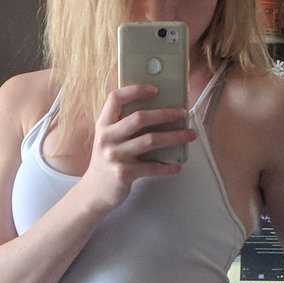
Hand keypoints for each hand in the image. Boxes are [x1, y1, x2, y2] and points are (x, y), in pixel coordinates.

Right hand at [78, 83, 195, 213]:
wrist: (94, 192)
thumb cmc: (107, 162)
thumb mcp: (109, 139)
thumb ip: (124, 125)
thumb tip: (158, 113)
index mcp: (104, 124)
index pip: (115, 98)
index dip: (135, 90)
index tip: (155, 90)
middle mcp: (107, 137)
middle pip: (140, 118)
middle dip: (166, 114)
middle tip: (183, 114)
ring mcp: (115, 156)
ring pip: (151, 140)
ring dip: (175, 136)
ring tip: (190, 134)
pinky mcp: (123, 173)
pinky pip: (152, 167)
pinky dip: (167, 166)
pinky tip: (176, 165)